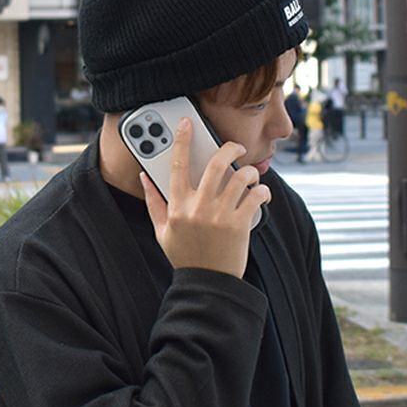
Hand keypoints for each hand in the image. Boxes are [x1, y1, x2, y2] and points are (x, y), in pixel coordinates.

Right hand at [141, 117, 269, 276]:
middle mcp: (198, 208)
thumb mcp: (162, 231)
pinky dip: (263, 191)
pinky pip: (256, 196)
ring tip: (250, 176)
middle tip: (236, 147)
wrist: (208, 283)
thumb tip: (144, 176)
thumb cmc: (186, 256)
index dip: (181, 140)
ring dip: (250, 172)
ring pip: (240, 177)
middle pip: (215, 164)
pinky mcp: (240, 225)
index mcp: (178, 206)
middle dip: (229, 148)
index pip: (177, 165)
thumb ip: (154, 202)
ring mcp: (220, 216)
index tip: (186, 123)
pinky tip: (261, 194)